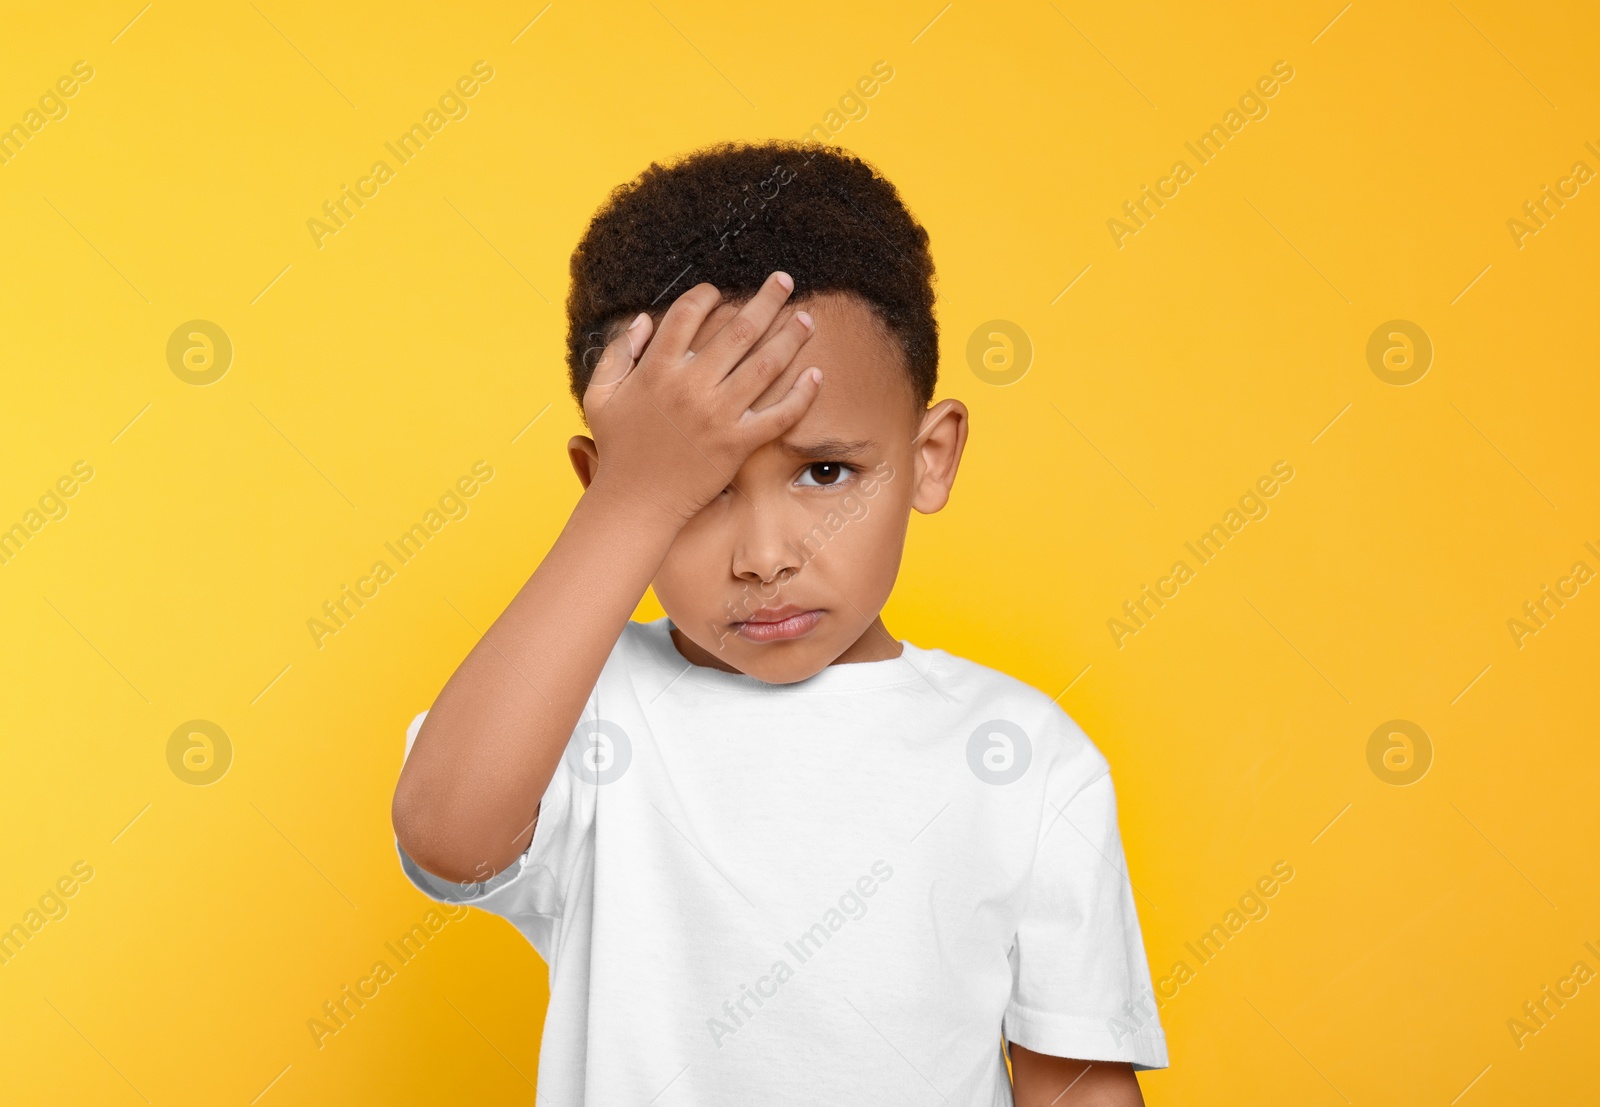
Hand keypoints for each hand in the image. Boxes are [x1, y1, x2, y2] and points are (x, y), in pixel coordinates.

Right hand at [581, 271, 821, 526]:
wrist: (635, 502)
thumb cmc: (617, 447)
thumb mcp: (600, 395)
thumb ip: (618, 353)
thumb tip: (642, 320)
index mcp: (657, 369)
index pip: (688, 314)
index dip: (707, 295)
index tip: (720, 292)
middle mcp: (691, 386)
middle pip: (740, 330)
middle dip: (767, 299)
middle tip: (785, 280)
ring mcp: (718, 415)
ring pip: (766, 365)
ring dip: (791, 336)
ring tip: (806, 318)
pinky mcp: (738, 443)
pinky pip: (778, 415)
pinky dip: (801, 395)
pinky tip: (816, 375)